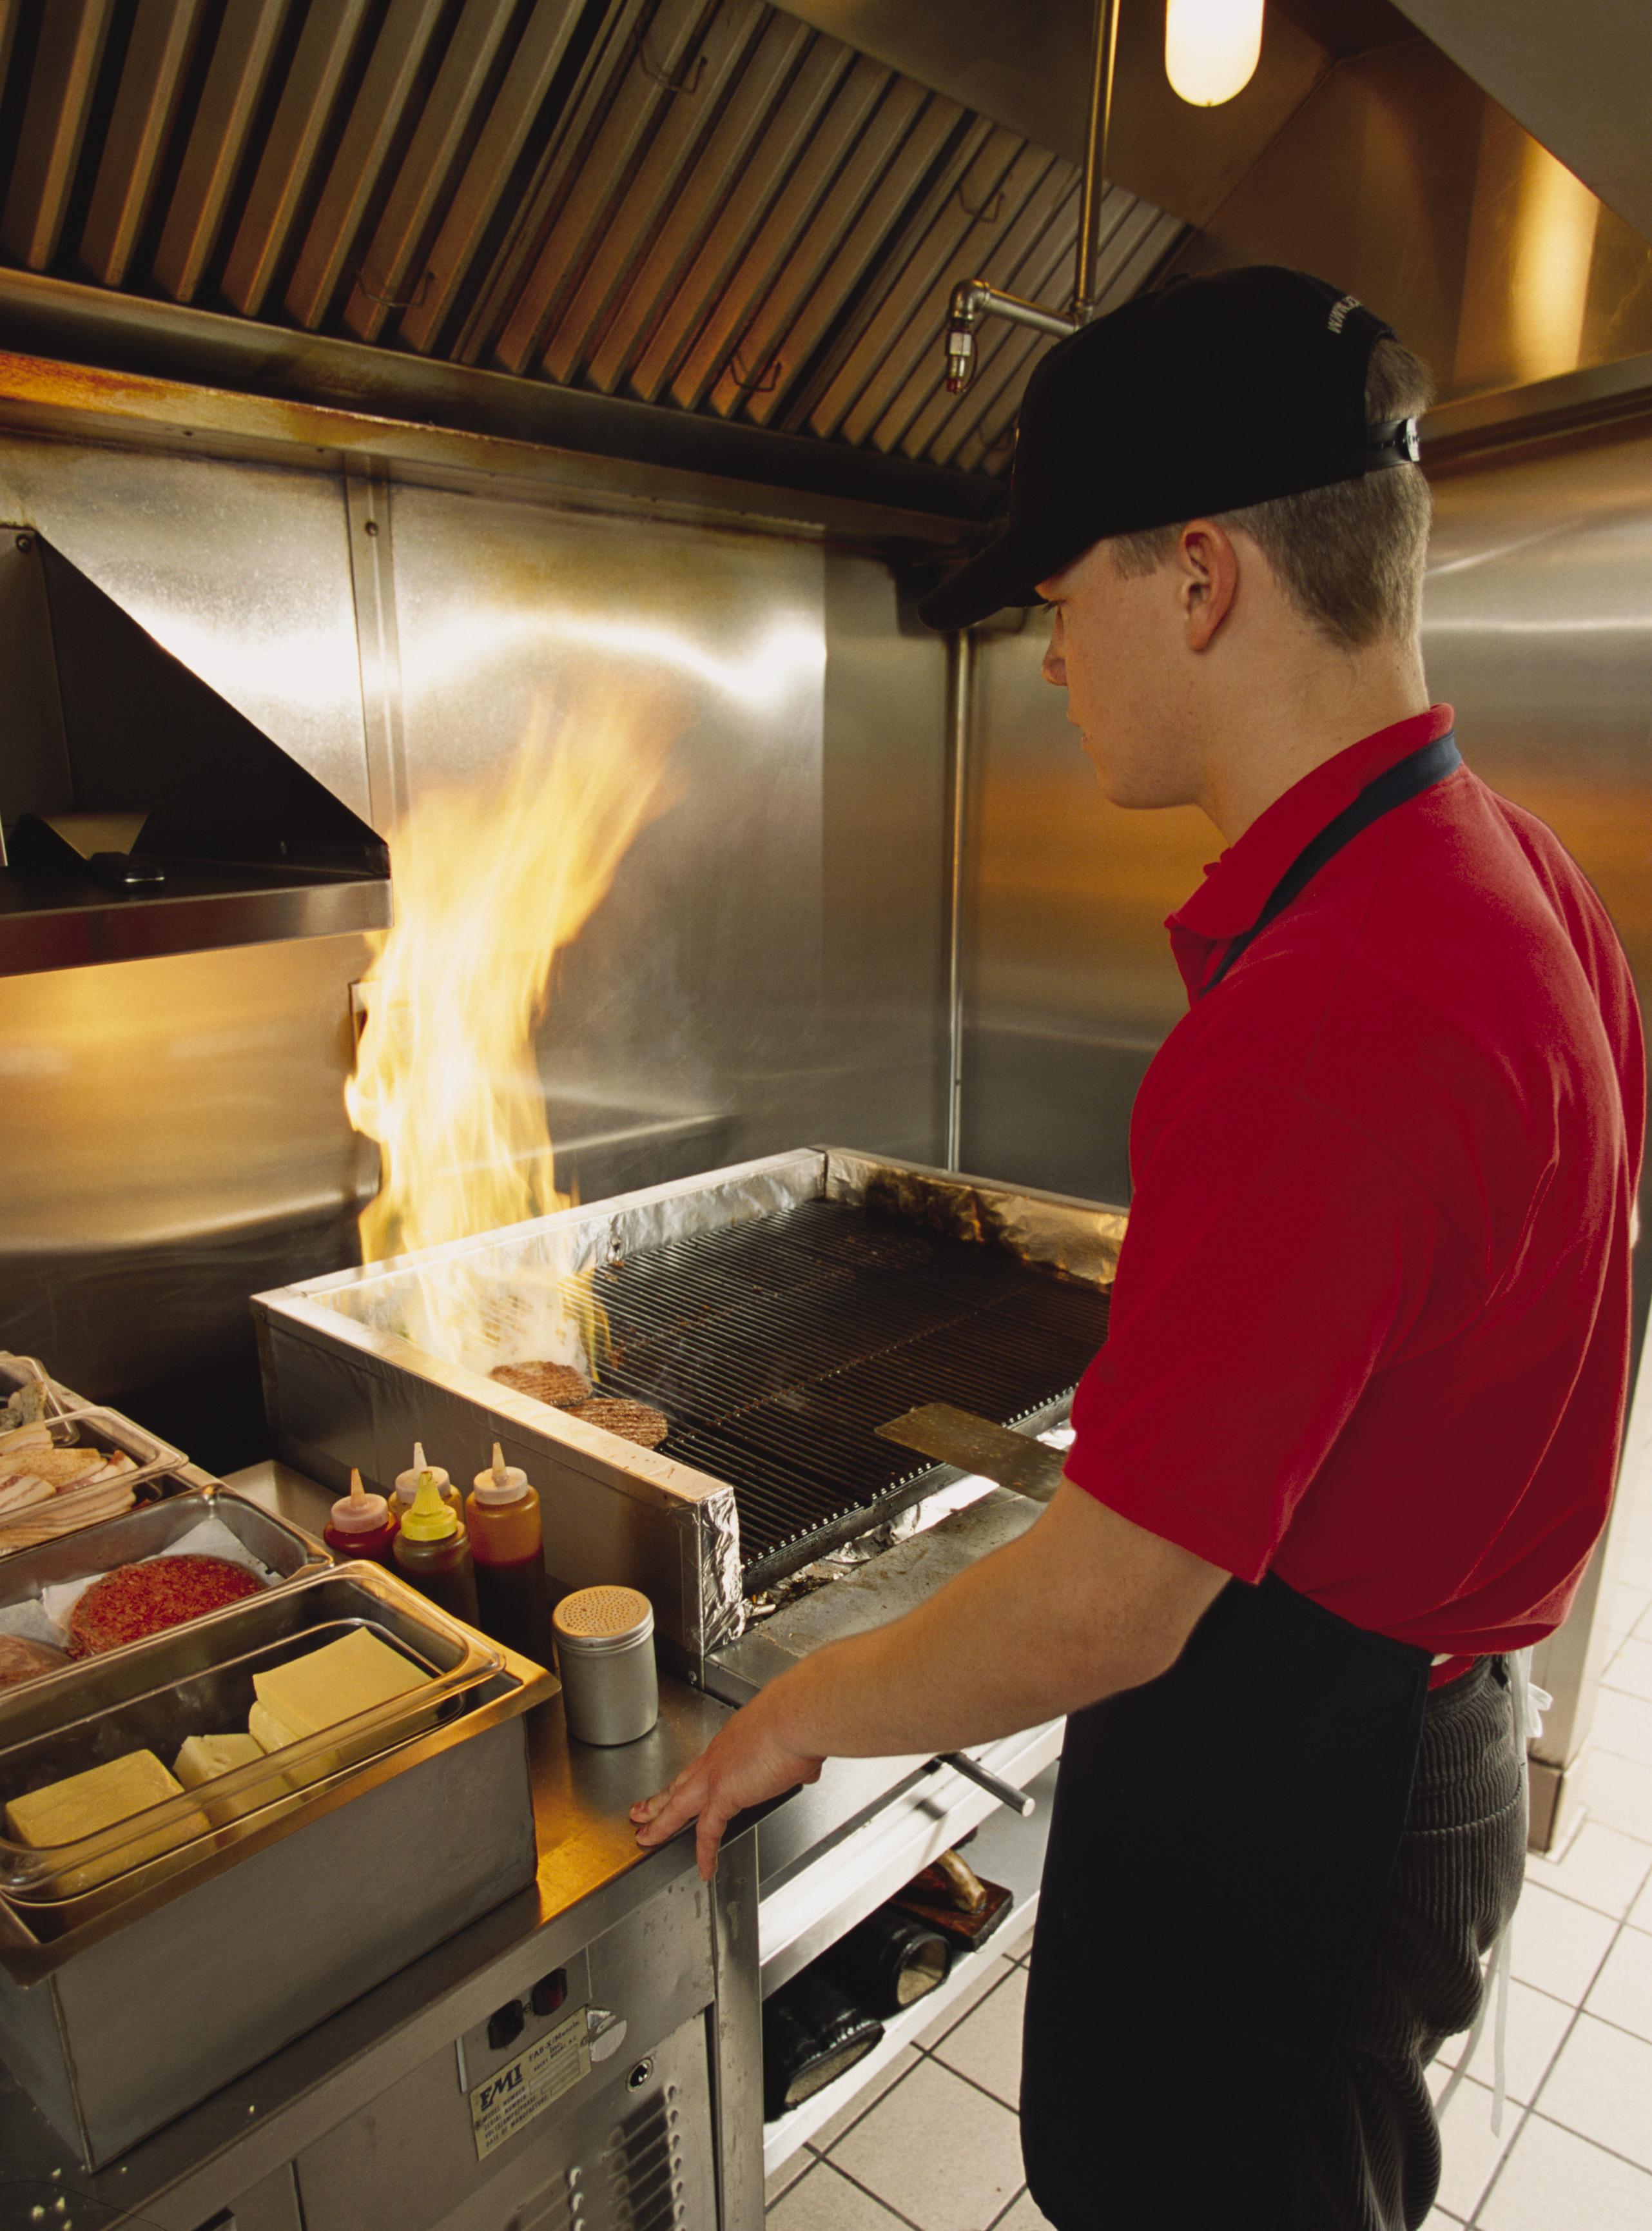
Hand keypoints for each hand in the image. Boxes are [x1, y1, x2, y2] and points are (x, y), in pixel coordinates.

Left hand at [631, 1692, 822, 1878]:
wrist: (794, 1715)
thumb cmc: (797, 1717)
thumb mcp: (792, 1736)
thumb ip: (796, 1757)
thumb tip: (808, 1765)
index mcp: (732, 1741)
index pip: (704, 1765)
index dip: (690, 1778)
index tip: (680, 1786)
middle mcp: (718, 1756)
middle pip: (680, 1783)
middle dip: (659, 1799)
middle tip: (639, 1811)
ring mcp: (716, 1775)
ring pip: (678, 1804)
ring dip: (660, 1822)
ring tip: (646, 1838)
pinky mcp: (724, 1795)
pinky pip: (707, 1831)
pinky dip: (704, 1852)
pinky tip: (704, 1869)